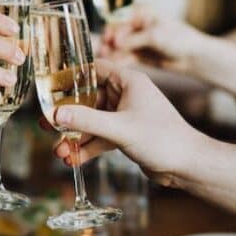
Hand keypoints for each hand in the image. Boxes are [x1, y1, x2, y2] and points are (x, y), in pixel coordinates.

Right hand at [48, 59, 210, 186]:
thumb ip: (87, 121)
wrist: (189, 166)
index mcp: (128, 81)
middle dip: (67, 116)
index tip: (51, 88)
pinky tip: (73, 159)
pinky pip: (100, 137)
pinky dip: (87, 147)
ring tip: (58, 151)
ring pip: (92, 122)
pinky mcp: (126, 134)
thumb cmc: (163, 139)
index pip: (93, 69)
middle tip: (46, 125)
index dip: (71, 78)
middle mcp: (126, 95)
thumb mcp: (120, 129)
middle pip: (87, 99)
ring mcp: (125, 115)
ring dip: (75, 137)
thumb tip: (56, 115)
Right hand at [100, 8, 205, 72]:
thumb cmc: (179, 39)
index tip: (110, 40)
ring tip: (106, 58)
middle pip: (116, 32)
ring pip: (118, 45)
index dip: (113, 29)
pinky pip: (124, 55)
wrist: (193, 56)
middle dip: (109, 41)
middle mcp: (136, 24)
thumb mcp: (156, 36)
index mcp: (141, 12)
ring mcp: (136, 39)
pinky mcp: (137, 53)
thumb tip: (115, 43)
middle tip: (103, 51)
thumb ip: (134, 39)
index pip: (120, 18)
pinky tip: (114, 64)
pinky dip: (118, 59)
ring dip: (111, 51)